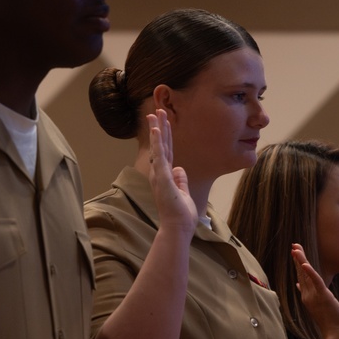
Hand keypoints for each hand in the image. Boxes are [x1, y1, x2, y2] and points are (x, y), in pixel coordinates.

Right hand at [146, 110, 198, 236]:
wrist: (177, 228)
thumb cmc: (180, 215)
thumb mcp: (183, 192)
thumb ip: (181, 180)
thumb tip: (180, 169)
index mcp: (165, 175)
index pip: (165, 151)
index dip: (164, 136)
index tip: (163, 122)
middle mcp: (160, 173)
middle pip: (160, 145)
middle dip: (159, 127)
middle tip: (157, 110)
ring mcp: (160, 175)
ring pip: (158, 147)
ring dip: (157, 129)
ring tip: (155, 114)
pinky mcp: (162, 178)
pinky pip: (159, 156)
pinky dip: (157, 142)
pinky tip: (156, 130)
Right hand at [291, 244, 338, 335]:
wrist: (334, 332)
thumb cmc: (328, 319)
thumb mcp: (317, 304)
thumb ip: (308, 293)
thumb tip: (298, 285)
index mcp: (306, 296)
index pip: (301, 277)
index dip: (298, 264)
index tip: (295, 253)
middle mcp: (307, 295)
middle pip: (301, 273)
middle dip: (298, 258)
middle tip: (294, 245)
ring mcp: (313, 295)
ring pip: (306, 275)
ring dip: (301, 261)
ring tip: (296, 249)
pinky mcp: (323, 296)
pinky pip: (315, 282)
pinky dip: (310, 272)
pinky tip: (305, 264)